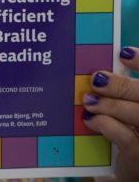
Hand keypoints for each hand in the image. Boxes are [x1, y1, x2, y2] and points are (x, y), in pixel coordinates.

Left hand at [83, 46, 138, 181]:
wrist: (132, 173)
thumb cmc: (128, 132)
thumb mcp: (127, 108)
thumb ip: (123, 92)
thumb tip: (100, 73)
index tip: (123, 52)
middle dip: (122, 85)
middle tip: (97, 79)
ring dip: (111, 105)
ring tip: (90, 101)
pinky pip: (126, 138)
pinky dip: (106, 124)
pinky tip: (91, 119)